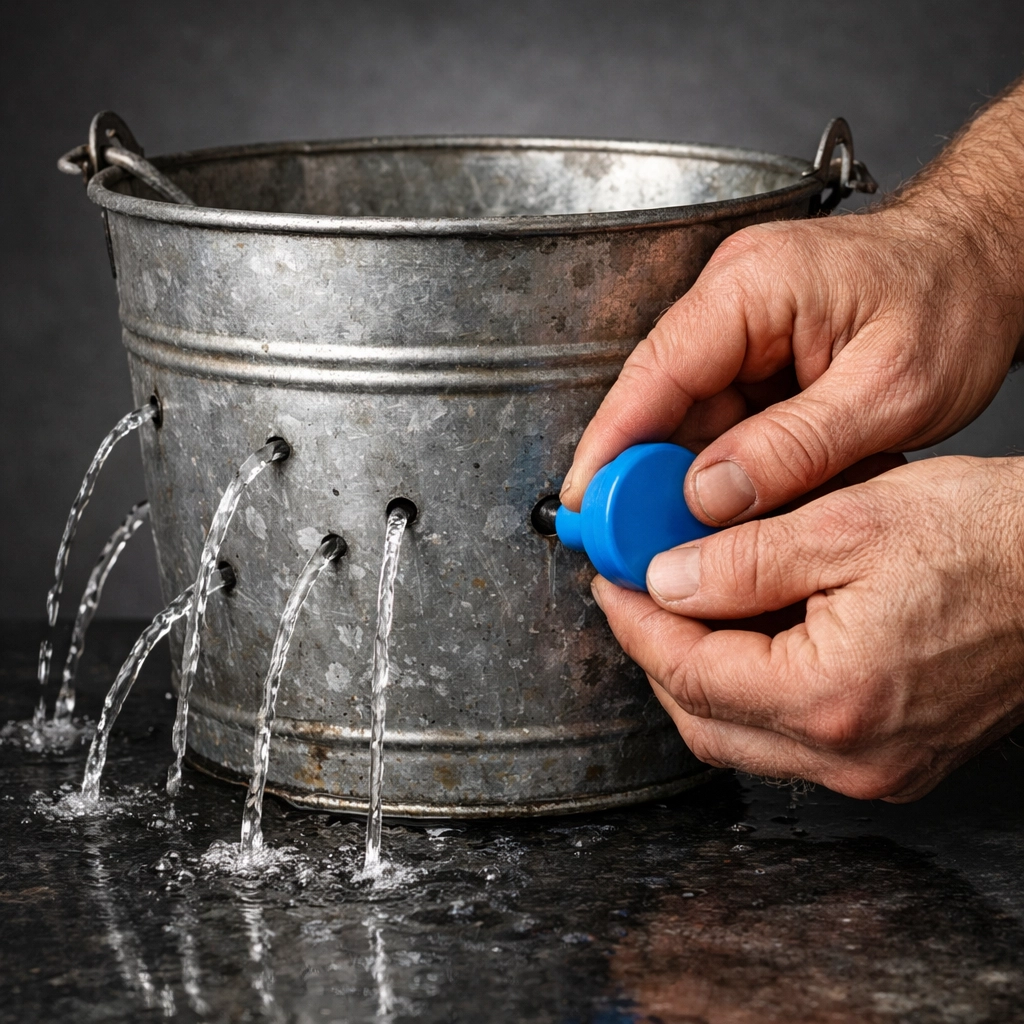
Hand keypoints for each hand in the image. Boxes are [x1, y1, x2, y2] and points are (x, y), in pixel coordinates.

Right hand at [561, 206, 1023, 524]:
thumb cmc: (955, 298)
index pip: (655, 370)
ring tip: (685, 539)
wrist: (987, 259)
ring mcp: (742, 324)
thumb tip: (710, 495)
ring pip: (688, 416)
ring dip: (685, 478)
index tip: (584, 501)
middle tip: (632, 543)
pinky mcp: (758, 350)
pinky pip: (721, 417)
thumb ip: (796, 446)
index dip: (611, 442)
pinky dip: (721, 466)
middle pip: (660, 399)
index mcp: (755, 286)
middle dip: (644, 475)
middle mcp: (733, 298)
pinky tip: (728, 509)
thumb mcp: (891, 389)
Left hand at [590, 456, 1023, 800]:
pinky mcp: (893, 760)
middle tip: (636, 595)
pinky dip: (751, 688)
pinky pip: (789, 736)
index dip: (635, 624)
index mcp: (831, 698)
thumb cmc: (989, 541)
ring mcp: (875, 769)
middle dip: (656, 655)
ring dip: (700, 673)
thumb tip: (664, 580)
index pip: (687, 673)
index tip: (611, 582)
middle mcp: (851, 758)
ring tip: (685, 605)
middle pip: (703, 720)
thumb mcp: (846, 523)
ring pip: (742, 735)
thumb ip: (740, 560)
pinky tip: (747, 633)